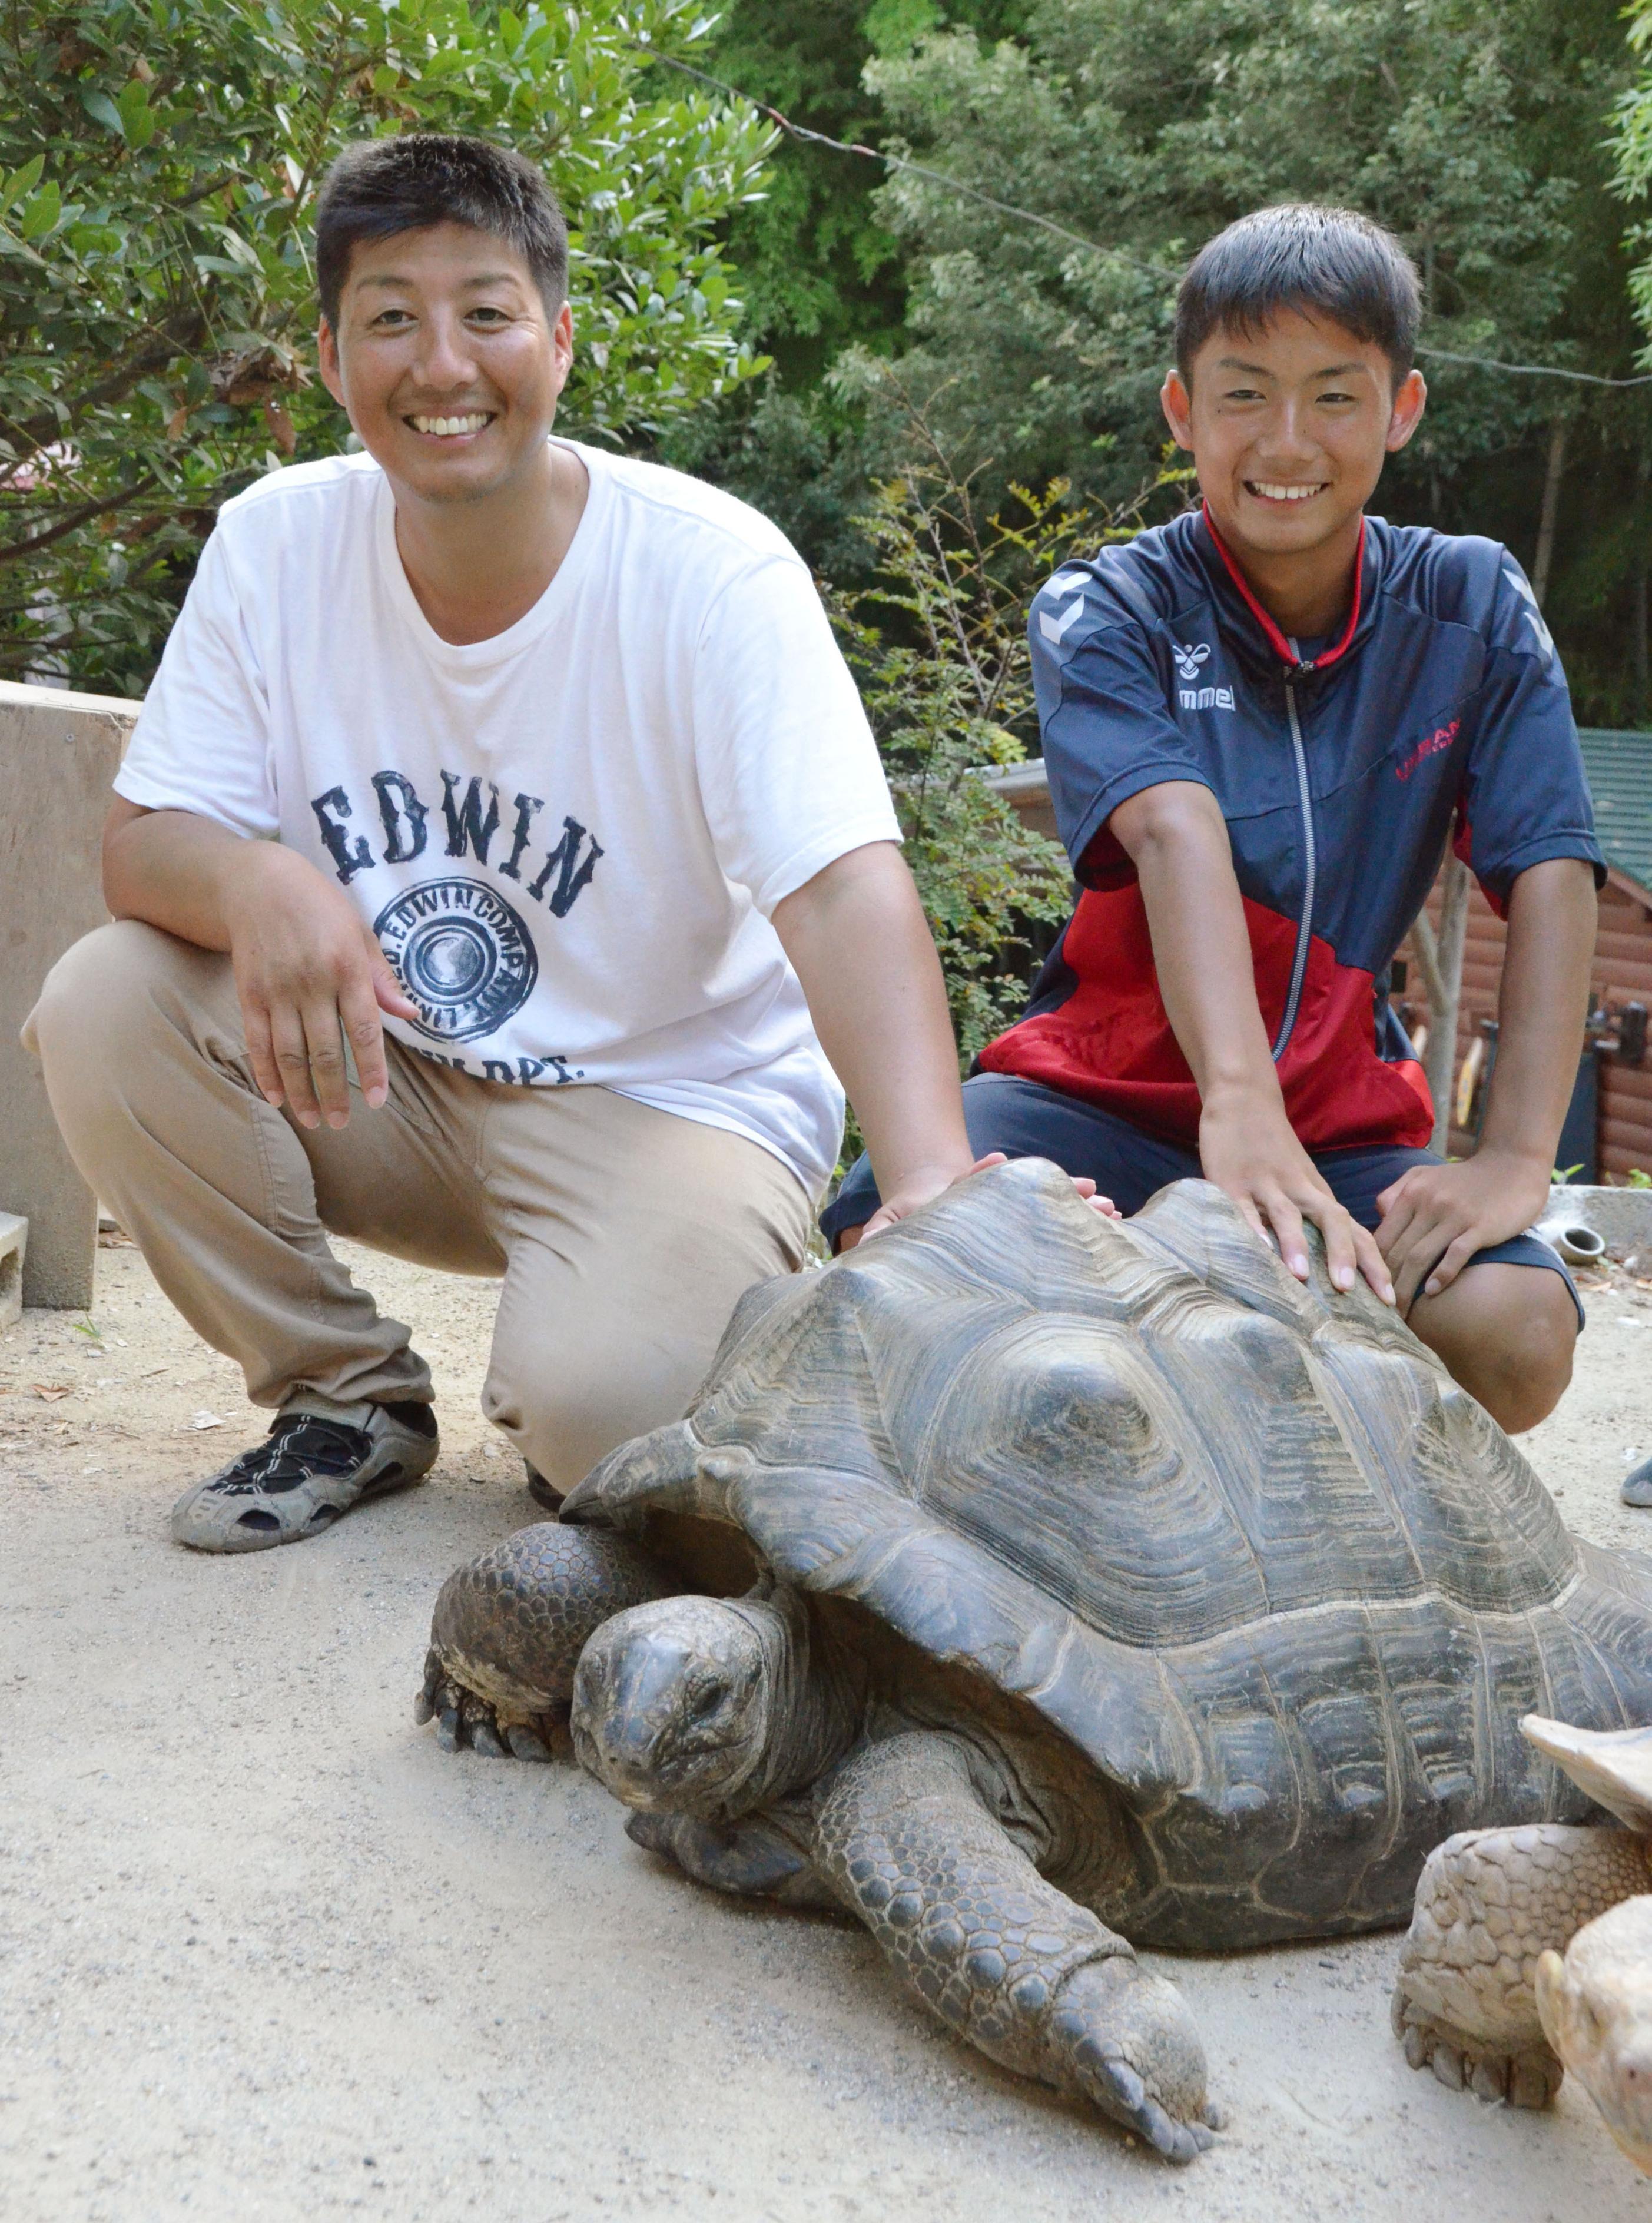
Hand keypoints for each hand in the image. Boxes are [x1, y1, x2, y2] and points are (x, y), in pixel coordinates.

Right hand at [224, 846, 417, 1129]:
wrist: (259, 883)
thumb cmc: (321, 909)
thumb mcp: (361, 933)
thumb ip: (382, 978)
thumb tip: (411, 1015)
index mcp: (347, 967)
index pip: (363, 1030)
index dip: (370, 1069)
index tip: (375, 1101)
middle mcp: (312, 982)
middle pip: (324, 1050)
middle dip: (332, 1092)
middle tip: (341, 1123)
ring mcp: (277, 989)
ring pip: (289, 1053)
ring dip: (300, 1091)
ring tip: (313, 1120)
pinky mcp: (249, 993)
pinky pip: (257, 1041)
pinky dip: (266, 1072)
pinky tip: (275, 1097)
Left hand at [856, 1153, 1118, 1242]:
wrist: (928, 1213)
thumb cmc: (908, 1225)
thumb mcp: (889, 1225)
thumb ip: (879, 1233)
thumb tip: (863, 1247)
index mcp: (959, 1199)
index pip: (972, 1180)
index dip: (983, 1172)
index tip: (999, 1160)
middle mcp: (992, 1198)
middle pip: (1027, 1189)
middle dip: (1057, 1190)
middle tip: (1092, 1189)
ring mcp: (1012, 1208)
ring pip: (1049, 1203)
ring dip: (1079, 1206)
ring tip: (1111, 1207)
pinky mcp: (1023, 1223)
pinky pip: (1057, 1219)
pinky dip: (1082, 1220)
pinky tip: (1113, 1223)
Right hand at [1199, 1083, 1394, 1302]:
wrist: (1244, 1099)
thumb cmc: (1273, 1151)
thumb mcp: (1300, 1183)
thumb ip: (1313, 1218)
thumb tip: (1334, 1271)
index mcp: (1319, 1195)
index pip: (1356, 1231)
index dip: (1374, 1265)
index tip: (1390, 1301)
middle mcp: (1300, 1190)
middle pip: (1333, 1221)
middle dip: (1344, 1257)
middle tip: (1350, 1294)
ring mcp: (1267, 1184)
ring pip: (1288, 1215)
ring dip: (1297, 1245)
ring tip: (1302, 1278)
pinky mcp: (1232, 1181)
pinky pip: (1244, 1207)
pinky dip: (1252, 1227)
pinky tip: (1258, 1248)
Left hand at [1375, 1152, 1550, 1310]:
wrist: (1513, 1165)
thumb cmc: (1465, 1177)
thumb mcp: (1425, 1175)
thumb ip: (1397, 1193)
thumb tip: (1378, 1219)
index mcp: (1411, 1193)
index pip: (1382, 1237)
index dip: (1372, 1267)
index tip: (1368, 1290)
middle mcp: (1428, 1203)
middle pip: (1397, 1251)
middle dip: (1385, 1285)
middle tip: (1379, 1311)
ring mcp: (1454, 1215)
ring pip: (1420, 1257)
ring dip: (1407, 1288)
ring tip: (1401, 1313)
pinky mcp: (1480, 1226)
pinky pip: (1455, 1254)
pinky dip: (1442, 1275)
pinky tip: (1432, 1293)